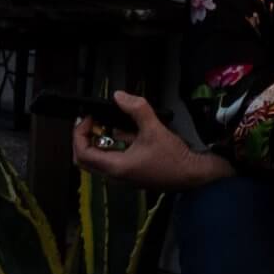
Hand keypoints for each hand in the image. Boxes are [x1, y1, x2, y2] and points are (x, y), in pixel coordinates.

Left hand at [73, 93, 225, 192]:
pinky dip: (114, 146)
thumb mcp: (154, 129)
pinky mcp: (132, 175)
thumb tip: (119, 96)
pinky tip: (129, 132)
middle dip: (84, 139)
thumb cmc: (174, 157)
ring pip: (100, 160)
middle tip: (91, 122)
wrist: (194, 176)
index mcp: (115, 167)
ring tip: (111, 122)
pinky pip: (114, 160)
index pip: (82, 153)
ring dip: (100, 141)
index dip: (79, 133)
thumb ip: (136, 109)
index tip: (88, 118)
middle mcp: (115, 176)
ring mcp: (123, 178)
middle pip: (86, 160)